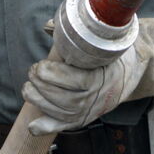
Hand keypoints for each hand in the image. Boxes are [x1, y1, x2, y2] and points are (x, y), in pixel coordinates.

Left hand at [23, 18, 153, 134]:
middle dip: (40, 84)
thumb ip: (73, 35)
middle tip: (33, 71)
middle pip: (61, 96)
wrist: (125, 76)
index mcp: (99, 79)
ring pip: (57, 111)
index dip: (51, 73)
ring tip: (28, 87)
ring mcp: (86, 112)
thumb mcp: (98, 43)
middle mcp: (94, 99)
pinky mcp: (80, 120)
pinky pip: (62, 127)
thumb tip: (48, 25)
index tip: (40, 65)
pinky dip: (46, 128)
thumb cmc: (108, 57)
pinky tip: (33, 125)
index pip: (72, 80)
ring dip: (37, 100)